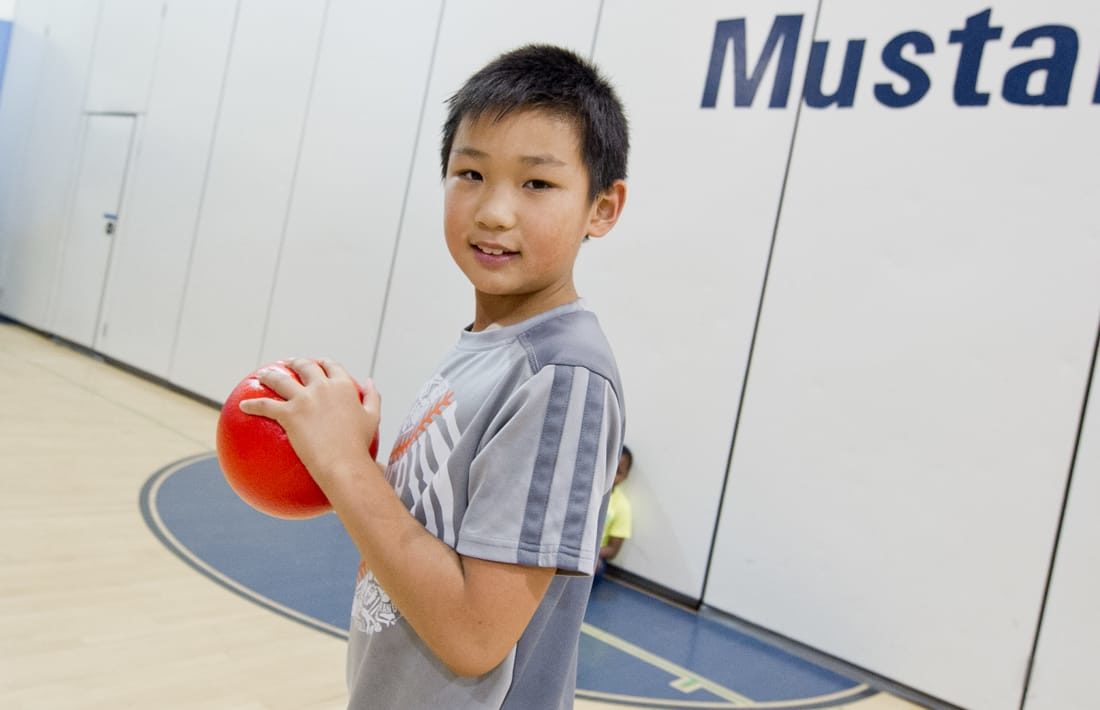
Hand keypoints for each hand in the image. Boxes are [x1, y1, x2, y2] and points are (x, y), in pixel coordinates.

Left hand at [238, 358, 380, 487]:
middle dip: (295, 362)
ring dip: (269, 376)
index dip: (323, 363)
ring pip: (280, 379)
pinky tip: (242, 405)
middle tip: (288, 364)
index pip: (331, 366)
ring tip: (262, 376)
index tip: (318, 363)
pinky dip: (252, 404)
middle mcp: (323, 387)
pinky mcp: (289, 413)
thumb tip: (371, 381)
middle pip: (305, 367)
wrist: (344, 463)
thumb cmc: (360, 446)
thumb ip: (373, 397)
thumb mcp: (373, 418)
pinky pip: (265, 405)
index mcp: (343, 387)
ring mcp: (304, 399)